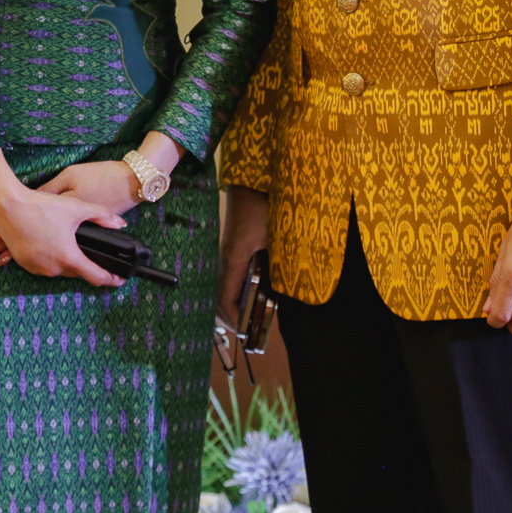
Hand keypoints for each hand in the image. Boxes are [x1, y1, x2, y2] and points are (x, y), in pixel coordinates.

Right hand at [0, 148, 126, 287]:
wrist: (8, 207)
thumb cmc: (42, 207)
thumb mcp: (76, 207)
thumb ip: (101, 215)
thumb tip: (120, 223)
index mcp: (69, 257)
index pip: (95, 276)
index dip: (110, 279)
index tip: (119, 280)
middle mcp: (53, 268)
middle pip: (77, 271)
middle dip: (86, 263)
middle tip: (93, 252)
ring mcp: (37, 268)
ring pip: (59, 268)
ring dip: (67, 260)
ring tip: (70, 244)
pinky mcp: (24, 263)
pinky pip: (44, 265)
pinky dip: (51, 258)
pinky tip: (52, 244)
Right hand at [218, 186, 269, 319]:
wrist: (252, 179)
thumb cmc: (264, 206)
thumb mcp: (276, 237)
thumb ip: (281, 263)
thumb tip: (291, 288)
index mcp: (233, 260)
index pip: (226, 299)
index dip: (234, 319)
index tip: (246, 332)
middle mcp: (226, 258)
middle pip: (220, 296)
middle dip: (231, 316)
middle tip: (248, 330)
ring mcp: (227, 252)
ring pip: (225, 286)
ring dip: (233, 303)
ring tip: (250, 316)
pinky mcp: (232, 246)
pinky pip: (231, 275)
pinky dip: (237, 289)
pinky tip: (253, 292)